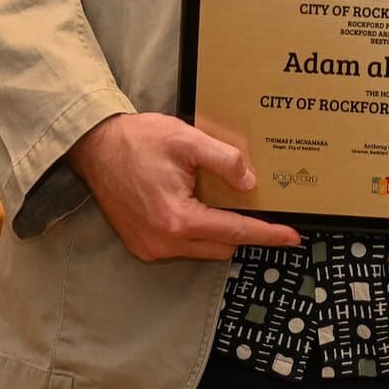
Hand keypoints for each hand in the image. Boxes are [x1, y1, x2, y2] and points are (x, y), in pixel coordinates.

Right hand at [67, 112, 300, 261]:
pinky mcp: (141, 243)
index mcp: (177, 220)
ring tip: (228, 200)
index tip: (293, 237)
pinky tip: (201, 204)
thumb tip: (249, 183)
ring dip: (219, 229)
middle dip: (245, 231)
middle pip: (222, 245)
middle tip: (264, 209)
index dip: (267, 234)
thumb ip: (224, 160)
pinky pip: (183, 244)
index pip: (235, 232)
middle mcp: (162, 242)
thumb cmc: (139, 140)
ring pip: (203, 248)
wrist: (95, 147)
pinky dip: (198, 229)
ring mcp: (149, 247)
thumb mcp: (188, 140)